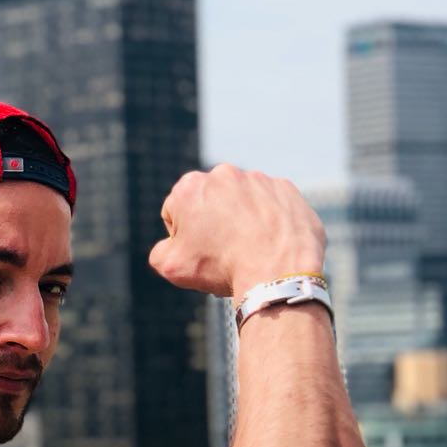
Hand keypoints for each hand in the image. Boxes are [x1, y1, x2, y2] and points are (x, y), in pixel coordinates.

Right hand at [148, 165, 326, 299]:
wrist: (276, 272)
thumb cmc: (221, 267)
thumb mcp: (171, 267)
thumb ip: (160, 251)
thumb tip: (168, 245)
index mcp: (190, 187)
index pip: (176, 212)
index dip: (184, 238)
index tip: (200, 253)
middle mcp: (224, 174)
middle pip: (210, 203)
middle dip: (213, 223)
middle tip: (224, 253)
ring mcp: (259, 179)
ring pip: (242, 201)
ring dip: (242, 220)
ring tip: (251, 249)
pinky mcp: (286, 189)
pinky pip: (272, 204)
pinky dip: (270, 220)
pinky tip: (271, 243)